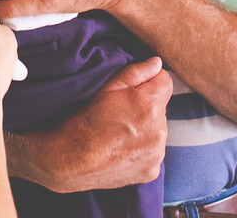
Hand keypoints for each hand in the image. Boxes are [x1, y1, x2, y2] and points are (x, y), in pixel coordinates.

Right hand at [8, 57, 171, 191]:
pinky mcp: (151, 172)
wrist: (71, 160)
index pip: (166, 82)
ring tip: (120, 133)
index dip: (149, 81)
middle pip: (161, 109)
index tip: (134, 90)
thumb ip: (136, 72)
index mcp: (150, 106)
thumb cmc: (86, 120)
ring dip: (146, 130)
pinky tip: (122, 149)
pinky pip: (153, 153)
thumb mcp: (107, 88)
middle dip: (147, 107)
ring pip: (158, 132)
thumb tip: (157, 63)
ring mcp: (157, 154)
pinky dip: (142, 151)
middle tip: (121, 113)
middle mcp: (159, 131)